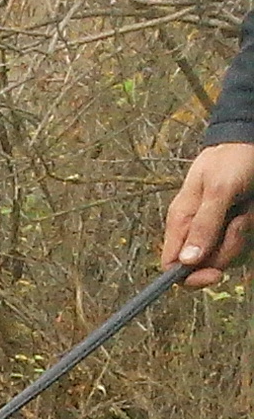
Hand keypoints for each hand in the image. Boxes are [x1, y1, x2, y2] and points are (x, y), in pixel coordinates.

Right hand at [162, 143, 253, 287]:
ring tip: (245, 207)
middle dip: (228, 247)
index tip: (214, 274)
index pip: (172, 266)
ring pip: (228, 254)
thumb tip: (186, 262)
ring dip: (243, 234)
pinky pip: (242, 243)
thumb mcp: (218, 190)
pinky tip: (250, 207)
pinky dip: (250, 227)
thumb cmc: (232, 161)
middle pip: (206, 264)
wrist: (252, 141)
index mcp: (180, 223)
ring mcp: (216, 230)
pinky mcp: (233, 227)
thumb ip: (203, 225)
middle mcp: (196, 230)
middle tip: (239, 220)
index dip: (190, 277)